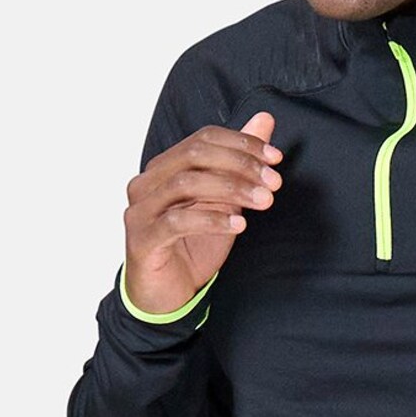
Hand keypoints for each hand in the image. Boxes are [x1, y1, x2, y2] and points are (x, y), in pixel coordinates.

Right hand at [122, 110, 280, 316]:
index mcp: (163, 167)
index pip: (203, 138)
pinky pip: (178, 221)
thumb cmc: (191, 247)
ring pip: (187, 184)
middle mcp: (147, 183)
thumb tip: (265, 120)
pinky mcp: (143, 239)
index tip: (275, 158)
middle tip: (273, 182)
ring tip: (263, 202)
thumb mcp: (224, 201)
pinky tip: (238, 225)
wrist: (165, 296)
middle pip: (195, 155)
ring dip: (232, 190)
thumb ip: (239, 162)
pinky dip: (212, 219)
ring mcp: (141, 211)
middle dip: (241, 165)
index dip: (241, 143)